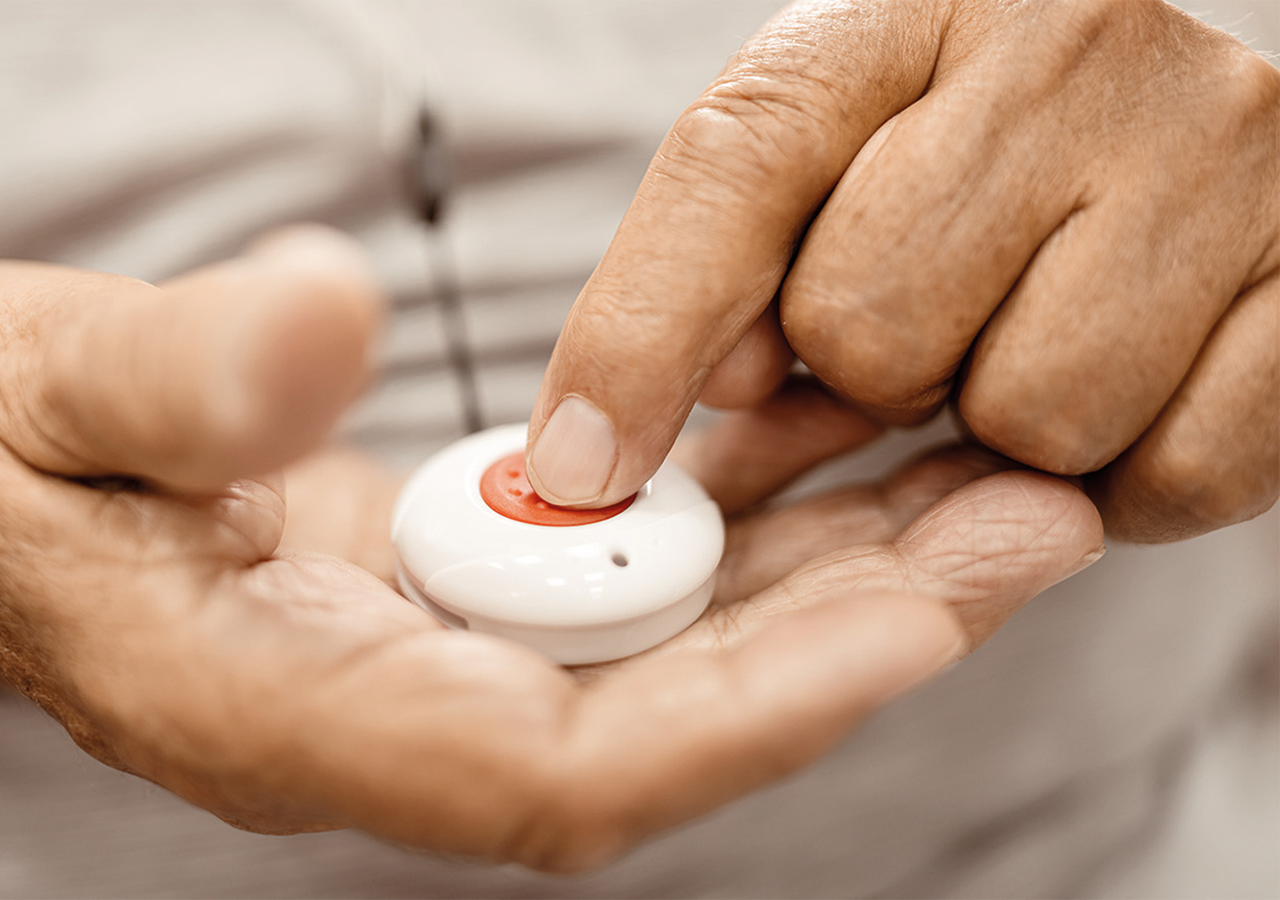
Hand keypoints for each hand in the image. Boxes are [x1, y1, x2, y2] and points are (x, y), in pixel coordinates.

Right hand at [0, 230, 1099, 871]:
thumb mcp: (16, 382)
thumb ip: (171, 378)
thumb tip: (330, 318)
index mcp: (255, 711)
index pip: (536, 772)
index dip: (729, 714)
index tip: (904, 624)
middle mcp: (357, 721)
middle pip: (646, 734)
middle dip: (847, 647)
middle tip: (1025, 523)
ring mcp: (399, 670)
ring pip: (651, 670)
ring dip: (828, 591)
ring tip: (988, 491)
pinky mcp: (424, 603)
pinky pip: (611, 599)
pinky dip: (733, 542)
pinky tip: (836, 463)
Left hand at [527, 0, 1279, 542]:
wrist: (1160, 136)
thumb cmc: (960, 166)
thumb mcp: (811, 180)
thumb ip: (700, 290)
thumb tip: (600, 453)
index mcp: (903, 6)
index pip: (739, 167)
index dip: (642, 337)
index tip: (582, 470)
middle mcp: (1070, 41)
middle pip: (876, 327)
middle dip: (871, 375)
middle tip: (925, 332)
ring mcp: (1216, 145)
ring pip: (1034, 413)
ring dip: (1004, 429)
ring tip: (1025, 344)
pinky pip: (1178, 469)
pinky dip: (1128, 478)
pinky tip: (1121, 391)